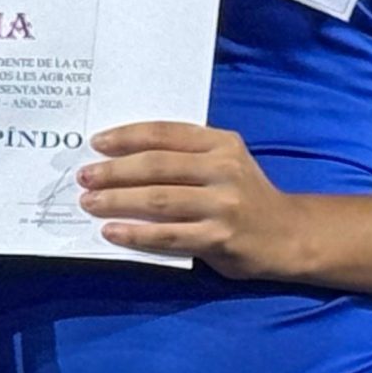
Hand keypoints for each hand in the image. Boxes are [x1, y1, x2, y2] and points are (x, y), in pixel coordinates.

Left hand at [77, 122, 292, 276]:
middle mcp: (223, 169)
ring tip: (89, 203)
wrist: (287, 234)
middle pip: (156, 166)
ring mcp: (222, 205)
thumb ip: (186, 154)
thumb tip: (123, 156)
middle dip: (114, 171)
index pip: (164, 134)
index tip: (96, 143)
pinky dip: (135, 233)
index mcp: (221, 143)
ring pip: (158, 200)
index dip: (126, 137)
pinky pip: (167, 235)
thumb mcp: (224, 161)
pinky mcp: (219, 238)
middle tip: (84, 176)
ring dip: (117, 201)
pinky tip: (112, 231)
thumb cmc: (244, 194)